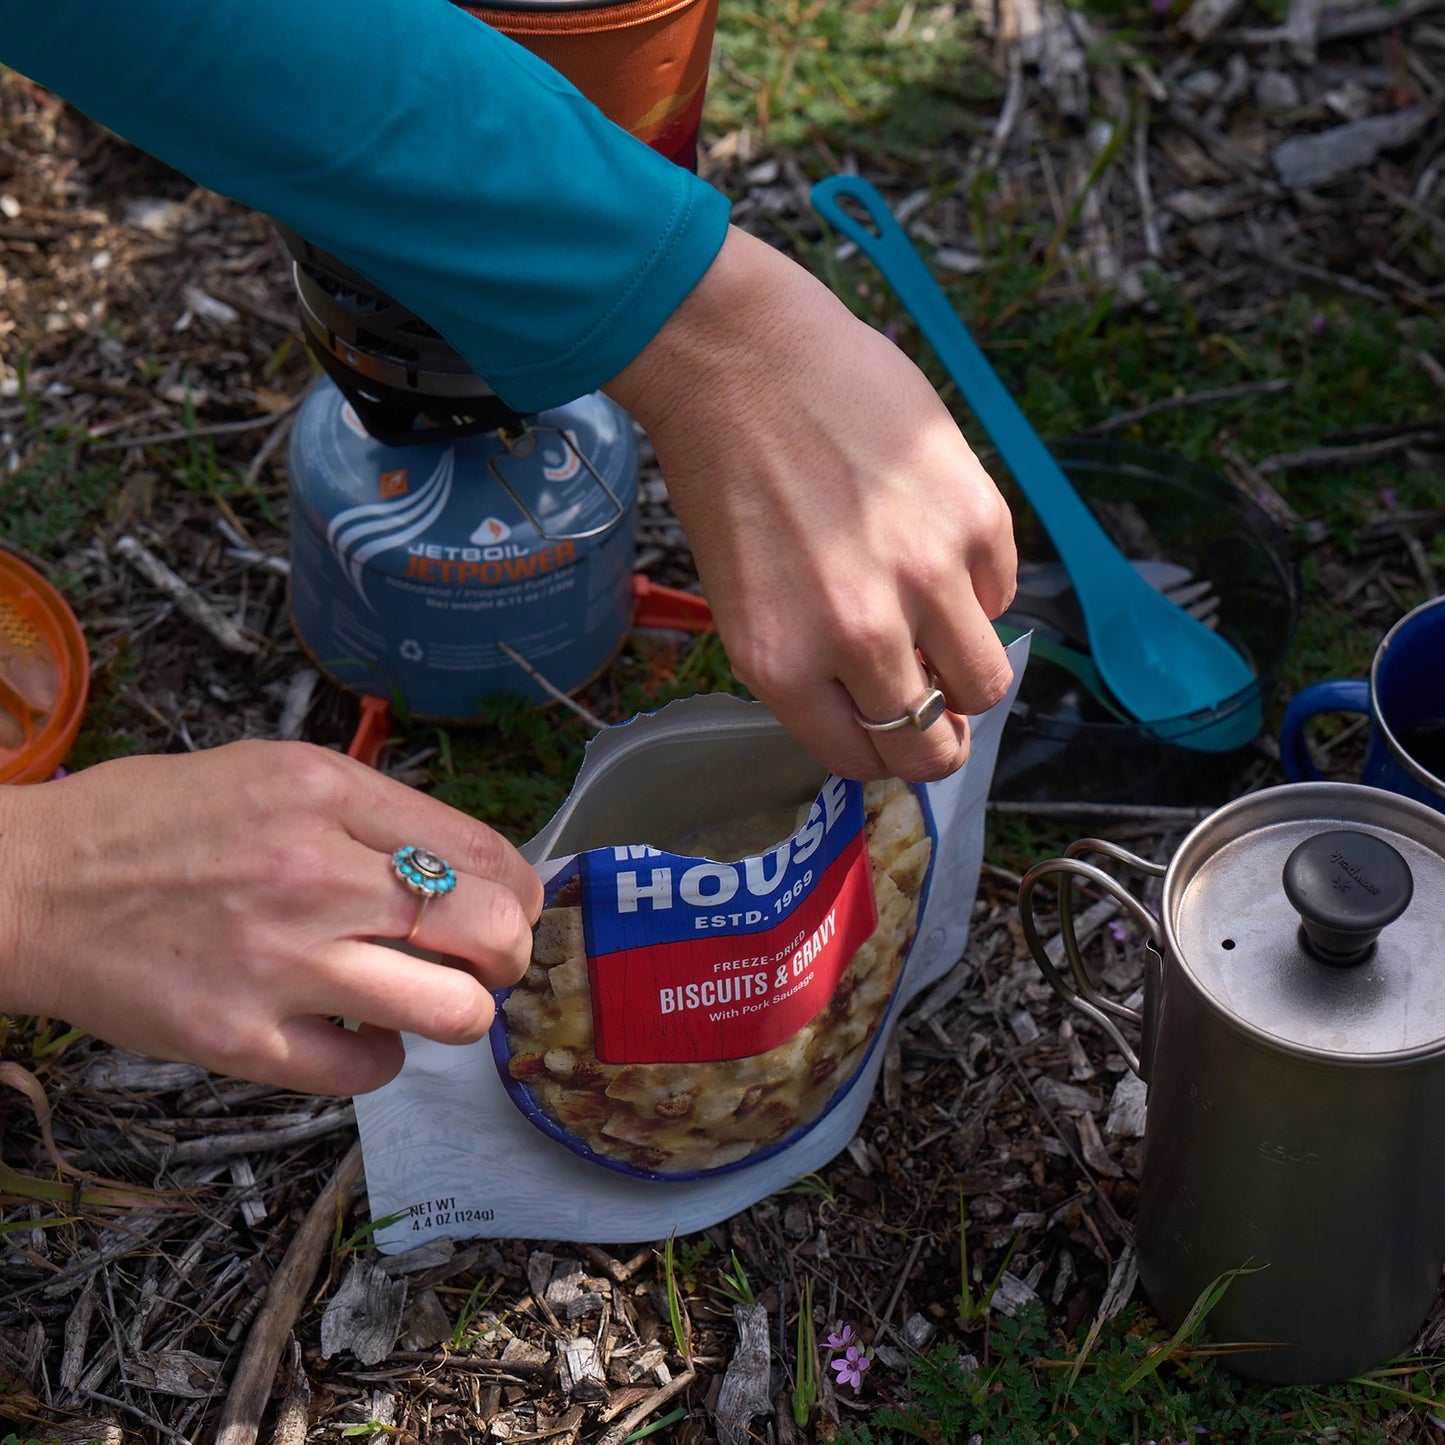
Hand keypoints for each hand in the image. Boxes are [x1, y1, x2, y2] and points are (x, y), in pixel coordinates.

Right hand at [0, 741, 541, 1094]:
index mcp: (327, 794)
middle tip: (489, 961)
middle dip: (510, 954)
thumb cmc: (151, 823)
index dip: (522, 890)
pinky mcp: (241, 1039)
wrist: (31, 887)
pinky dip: (381, 1056)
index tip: (515, 907)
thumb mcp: (272, 772)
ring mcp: (281, 961)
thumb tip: (462, 864)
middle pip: (489, 929)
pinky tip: (356, 1031)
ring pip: (451, 1012)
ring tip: (432, 999)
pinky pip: (369, 1070)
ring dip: (461, 1012)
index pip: (485, 851)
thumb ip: (370, 811)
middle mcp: (315, 872)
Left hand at [606, 225, 1016, 781]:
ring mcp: (923, 576)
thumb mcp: (743, 601)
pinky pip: (1001, 591)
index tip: (895, 737)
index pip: (863, 760)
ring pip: (987, 682)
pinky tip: (939, 545)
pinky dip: (979, 586)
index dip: (886, 754)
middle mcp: (856, 635)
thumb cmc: (728, 478)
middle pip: (933, 743)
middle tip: (940, 705)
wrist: (740, 360)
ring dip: (971, 670)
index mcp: (783, 666)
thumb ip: (810, 668)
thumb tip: (890, 705)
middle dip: (940, 737)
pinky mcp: (972, 516)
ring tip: (946, 629)